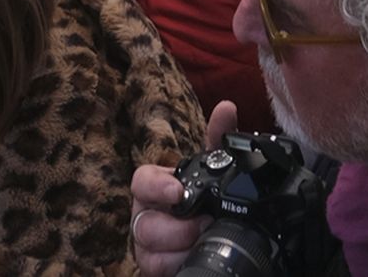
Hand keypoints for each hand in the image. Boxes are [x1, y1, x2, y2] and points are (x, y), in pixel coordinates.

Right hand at [131, 100, 237, 276]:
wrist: (207, 237)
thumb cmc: (202, 199)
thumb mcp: (212, 169)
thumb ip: (218, 139)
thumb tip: (226, 108)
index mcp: (156, 188)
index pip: (141, 181)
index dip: (157, 186)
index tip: (178, 192)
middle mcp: (146, 215)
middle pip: (143, 223)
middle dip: (175, 228)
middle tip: (204, 224)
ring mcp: (148, 245)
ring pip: (147, 251)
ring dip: (179, 249)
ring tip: (203, 242)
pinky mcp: (155, 266)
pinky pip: (156, 270)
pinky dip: (176, 265)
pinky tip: (194, 258)